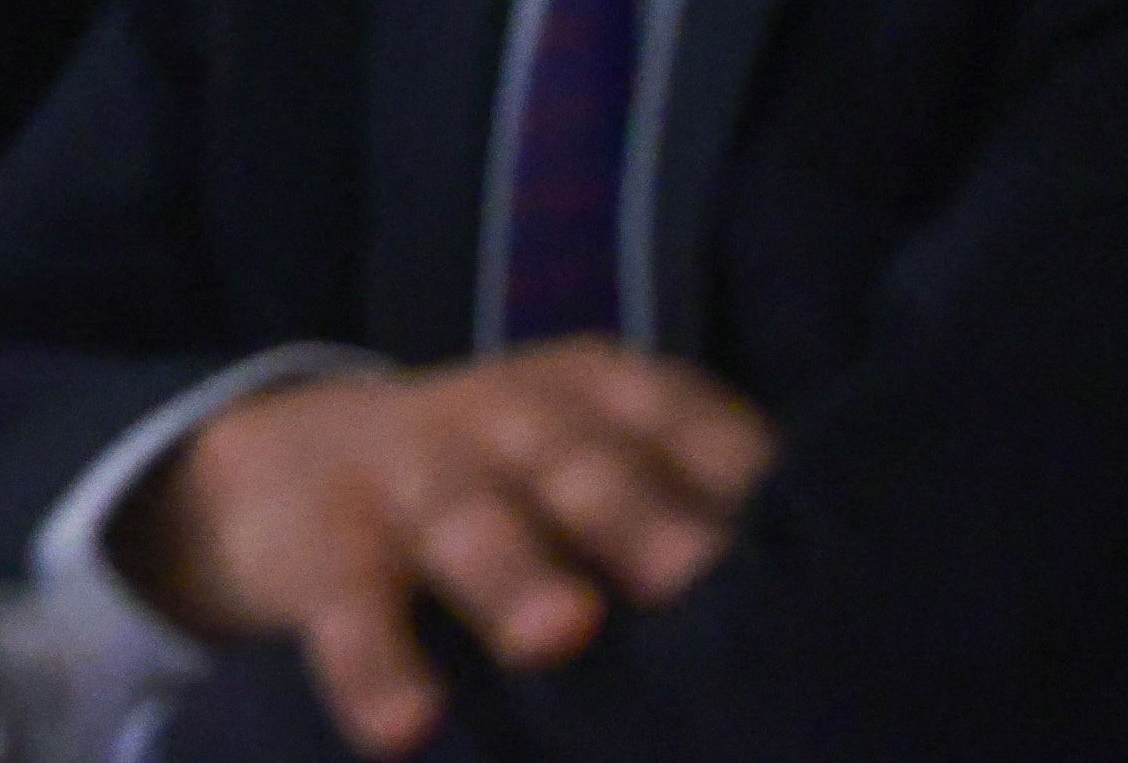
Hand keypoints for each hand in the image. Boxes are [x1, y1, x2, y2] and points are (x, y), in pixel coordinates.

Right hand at [112, 343, 777, 755]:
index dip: (742, 481)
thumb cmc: (504, 495)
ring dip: (511, 572)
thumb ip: (684, 522)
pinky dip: (376, 663)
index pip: (686, 426)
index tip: (810, 557)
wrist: (283, 463)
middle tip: (692, 580)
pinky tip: (405, 727)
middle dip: (633, 515)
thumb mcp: (587, 473)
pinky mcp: (323, 544)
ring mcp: (413, 477)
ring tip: (558, 633)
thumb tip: (844, 641)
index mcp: (600, 400)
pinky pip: (349, 605)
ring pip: (465, 516)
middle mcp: (510, 423)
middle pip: (579, 461)